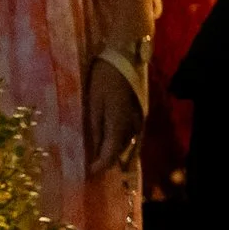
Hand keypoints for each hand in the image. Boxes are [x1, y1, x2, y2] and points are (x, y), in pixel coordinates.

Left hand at [83, 55, 144, 174]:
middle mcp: (132, 127)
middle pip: (120, 152)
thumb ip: (95, 130)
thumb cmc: (104, 78)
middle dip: (107, 161)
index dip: (99, 167)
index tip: (88, 172)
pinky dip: (120, 141)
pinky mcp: (140, 114)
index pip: (110, 156)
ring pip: (126, 144)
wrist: (124, 57)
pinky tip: (111, 141)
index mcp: (118, 125)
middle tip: (91, 167)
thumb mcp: (94, 104)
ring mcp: (138, 121)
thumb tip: (94, 153)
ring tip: (99, 156)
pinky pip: (130, 134)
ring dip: (114, 152)